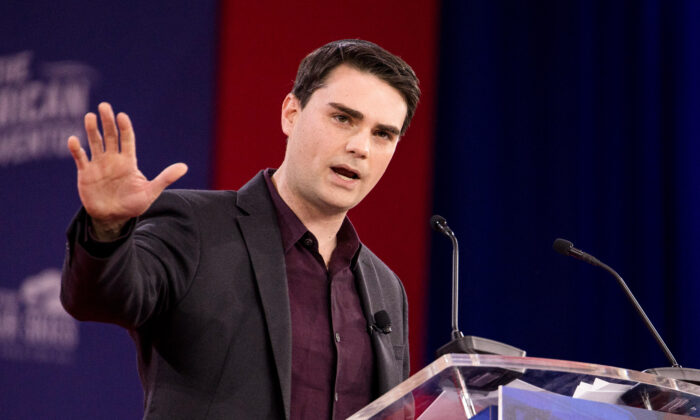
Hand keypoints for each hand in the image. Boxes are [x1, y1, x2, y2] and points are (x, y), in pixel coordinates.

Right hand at [67, 102, 187, 239]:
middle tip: (104, 106)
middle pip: (110, 136)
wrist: (113, 218)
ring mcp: (98, 164)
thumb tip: (184, 167)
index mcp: (129, 161)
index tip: (122, 116)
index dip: (125, 128)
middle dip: (107, 121)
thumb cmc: (133, 205)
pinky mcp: (86, 173)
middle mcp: (113, 159)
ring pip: (95, 142)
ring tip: (90, 116)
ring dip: (92, 130)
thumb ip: (165, 178)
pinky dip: (76, 149)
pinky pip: (80, 158)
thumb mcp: (150, 192)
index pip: (127, 140)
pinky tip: (73, 140)